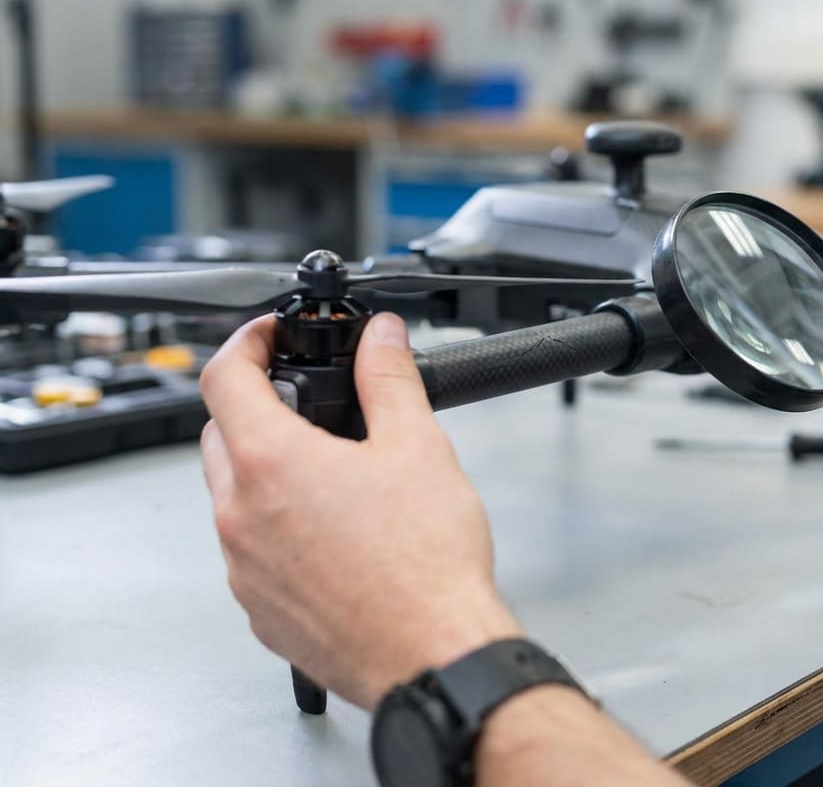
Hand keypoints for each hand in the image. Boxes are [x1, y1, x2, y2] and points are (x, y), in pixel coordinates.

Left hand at [199, 313, 520, 708]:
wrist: (432, 655)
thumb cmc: (426, 565)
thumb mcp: (418, 446)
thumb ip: (390, 379)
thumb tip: (381, 338)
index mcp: (271, 464)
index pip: (224, 377)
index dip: (245, 342)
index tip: (269, 337)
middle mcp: (240, 517)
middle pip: (219, 437)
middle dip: (255, 408)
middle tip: (310, 405)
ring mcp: (243, 571)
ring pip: (232, 500)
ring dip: (266, 474)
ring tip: (334, 477)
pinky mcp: (260, 613)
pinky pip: (250, 554)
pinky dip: (276, 530)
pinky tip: (335, 537)